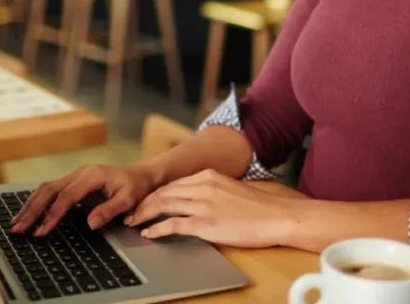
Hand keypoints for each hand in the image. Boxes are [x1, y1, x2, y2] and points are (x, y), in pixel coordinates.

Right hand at [11, 164, 155, 236]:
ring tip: (17, 223)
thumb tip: (90, 224)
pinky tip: (28, 212)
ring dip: (31, 205)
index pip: (66, 197)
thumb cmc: (136, 186)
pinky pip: (51, 190)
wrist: (142, 174)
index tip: (41, 231)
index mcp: (91, 176)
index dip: (52, 214)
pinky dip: (38, 201)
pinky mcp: (74, 182)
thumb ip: (109, 211)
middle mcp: (79, 173)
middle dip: (33, 210)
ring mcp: (75, 176)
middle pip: (49, 190)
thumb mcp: (128, 199)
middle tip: (19, 229)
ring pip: (46, 188)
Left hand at [125, 170, 292, 247]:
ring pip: (164, 205)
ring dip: (145, 214)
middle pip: (164, 192)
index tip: (144, 201)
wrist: (278, 216)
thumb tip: (195, 202)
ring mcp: (204, 204)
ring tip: (133, 222)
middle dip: (144, 203)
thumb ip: (212, 191)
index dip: (155, 194)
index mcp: (209, 176)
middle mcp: (204, 186)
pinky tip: (149, 233)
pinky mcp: (206, 223)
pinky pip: (174, 224)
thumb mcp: (231, 190)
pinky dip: (157, 228)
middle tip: (131, 213)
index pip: (173, 184)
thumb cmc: (259, 208)